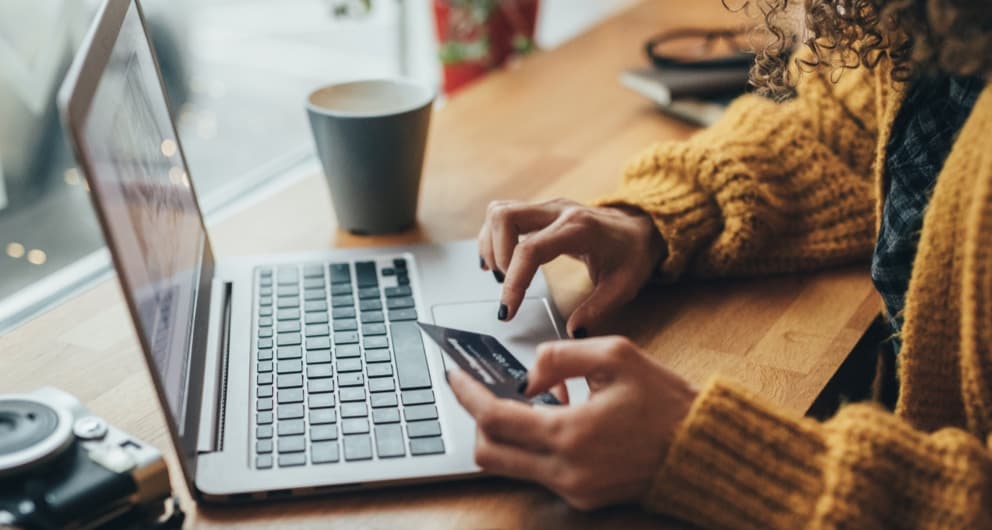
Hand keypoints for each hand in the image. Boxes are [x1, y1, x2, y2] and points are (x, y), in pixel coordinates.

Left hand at [448, 336, 696, 510]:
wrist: (701, 449)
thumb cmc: (664, 401)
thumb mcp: (616, 355)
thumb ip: (559, 356)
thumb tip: (526, 376)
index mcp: (571, 433)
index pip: (495, 418)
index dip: (467, 395)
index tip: (454, 375)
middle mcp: (566, 470)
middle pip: (489, 453)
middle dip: (478, 419)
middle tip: (483, 390)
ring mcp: (573, 490)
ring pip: (509, 466)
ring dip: (507, 433)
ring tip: (533, 400)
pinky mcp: (582, 499)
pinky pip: (538, 472)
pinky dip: (534, 445)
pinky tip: (558, 419)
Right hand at [478, 199, 664, 336]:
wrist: (641, 227)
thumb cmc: (632, 254)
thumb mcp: (624, 286)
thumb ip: (598, 310)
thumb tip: (573, 332)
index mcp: (579, 229)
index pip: (530, 249)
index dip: (514, 281)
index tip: (507, 310)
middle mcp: (558, 211)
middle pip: (505, 217)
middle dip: (496, 255)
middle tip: (506, 284)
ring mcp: (547, 208)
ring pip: (500, 212)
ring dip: (491, 244)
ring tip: (501, 274)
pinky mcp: (540, 211)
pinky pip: (504, 215)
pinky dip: (494, 237)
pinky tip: (498, 261)